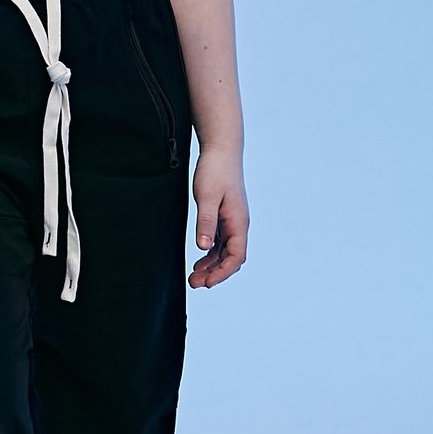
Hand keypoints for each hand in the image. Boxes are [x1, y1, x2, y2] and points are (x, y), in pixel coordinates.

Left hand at [188, 148, 248, 289]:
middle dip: (215, 274)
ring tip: (194, 277)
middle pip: (231, 258)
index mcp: (238, 222)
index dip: (222, 272)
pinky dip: (210, 253)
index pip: (236, 256)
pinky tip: (199, 259)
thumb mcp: (207, 196)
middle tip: (194, 283)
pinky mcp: (224, 216)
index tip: (207, 283)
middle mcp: (238, 224)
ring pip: (225, 252)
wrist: (221, 150)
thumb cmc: (215, 170)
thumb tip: (203, 246)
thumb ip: (205, 221)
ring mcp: (232, 221)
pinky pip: (220, 242)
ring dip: (212, 266)